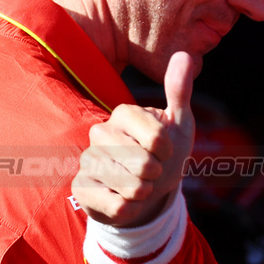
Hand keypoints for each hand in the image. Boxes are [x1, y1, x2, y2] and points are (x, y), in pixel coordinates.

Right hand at [73, 51, 196, 226]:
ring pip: (132, 187)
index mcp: (123, 113)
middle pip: (143, 164)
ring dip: (145, 192)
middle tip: (151, 171)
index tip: (164, 150)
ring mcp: (87, 160)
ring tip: (139, 184)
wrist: (148, 192)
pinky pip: (119, 207)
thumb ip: (180, 92)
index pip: (156, 138)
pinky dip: (132, 208)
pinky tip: (125, 199)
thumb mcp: (180, 124)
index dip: (168, 151)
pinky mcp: (80, 187)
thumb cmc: (165, 154)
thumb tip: (183, 55)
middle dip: (157, 174)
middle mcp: (99, 133)